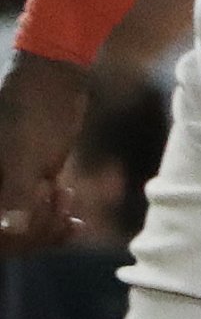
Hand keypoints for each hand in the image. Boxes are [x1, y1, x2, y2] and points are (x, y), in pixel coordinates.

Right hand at [0, 55, 84, 253]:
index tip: (35, 224)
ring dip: (47, 226)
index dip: (11, 237)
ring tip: (64, 199)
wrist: (55, 82)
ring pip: (24, 228)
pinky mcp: (29, 181)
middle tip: (58, 207)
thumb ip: (16, 194)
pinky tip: (75, 224)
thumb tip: (10, 230)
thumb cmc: (34, 114)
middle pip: (6, 234)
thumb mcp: (24, 156)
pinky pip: (38, 213)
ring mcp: (7, 185)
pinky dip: (55, 222)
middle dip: (33, 230)